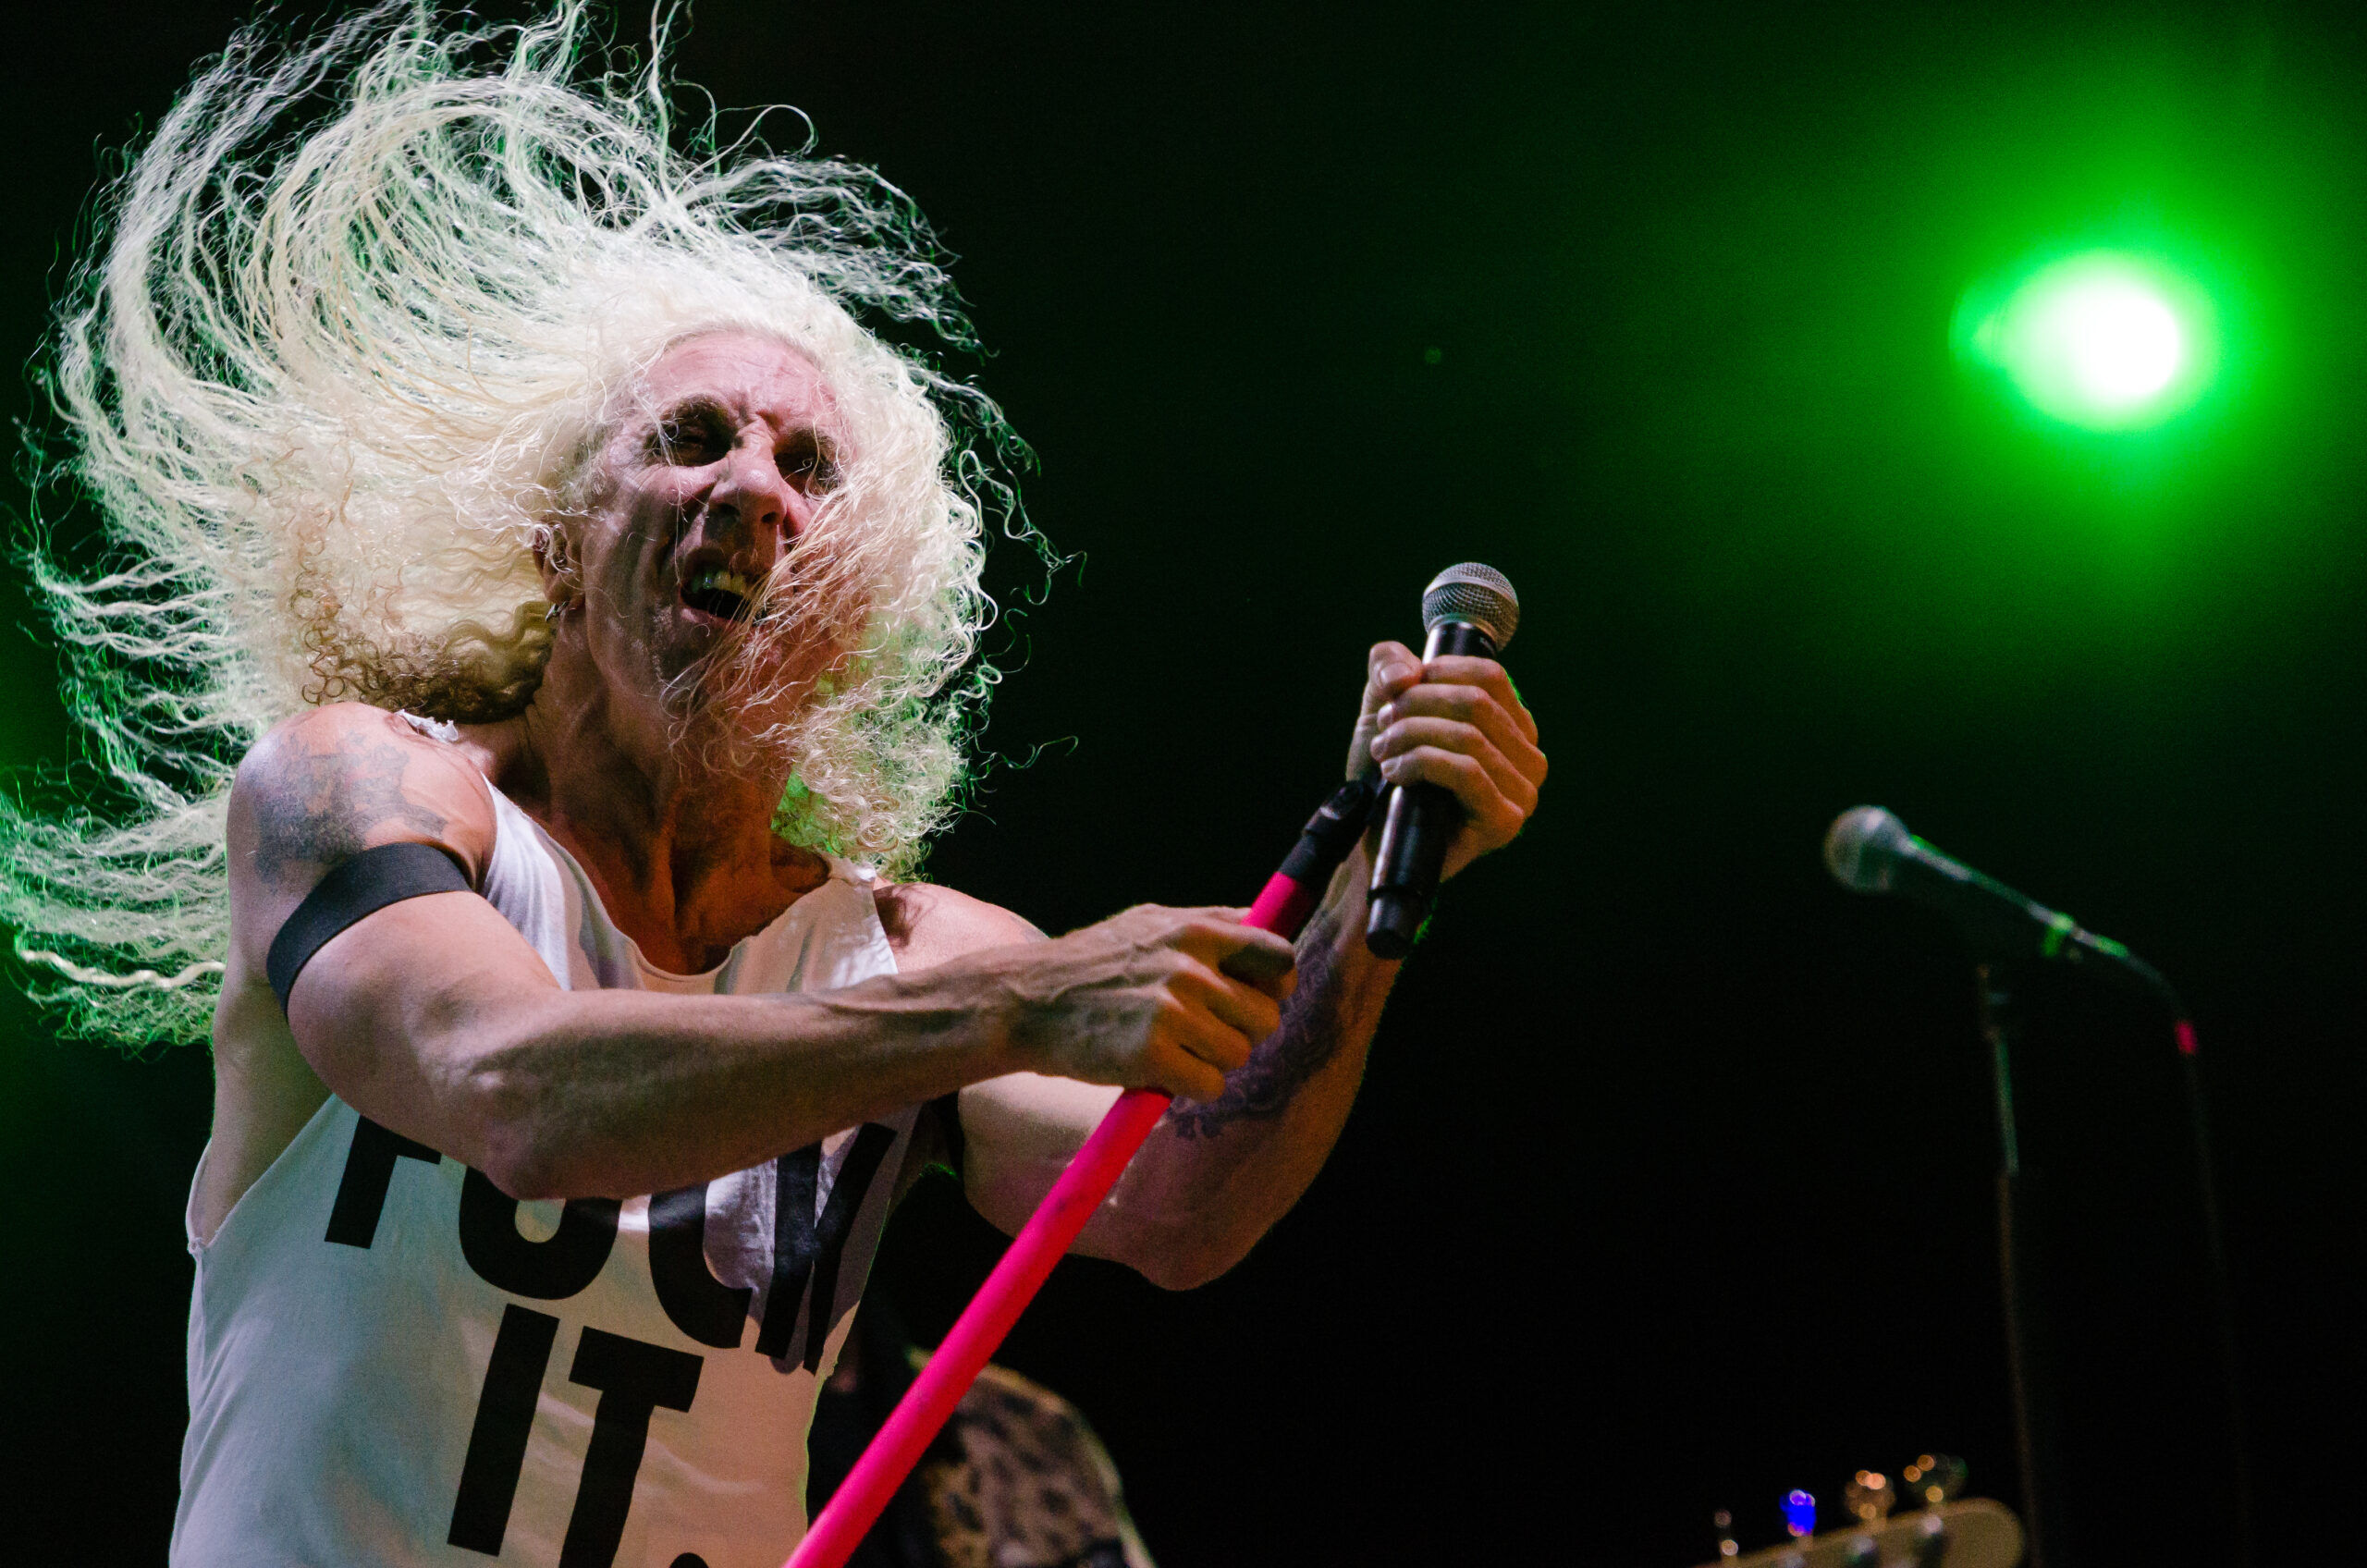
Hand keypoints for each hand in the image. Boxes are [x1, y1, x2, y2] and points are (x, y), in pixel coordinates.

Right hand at [989, 905, 1298, 1099]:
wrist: (1024, 1002)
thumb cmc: (1090, 964)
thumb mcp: (1149, 923)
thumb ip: (1208, 924)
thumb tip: (1263, 922)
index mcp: (1195, 931)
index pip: (1279, 956)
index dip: (1276, 983)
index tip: (1257, 996)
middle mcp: (1190, 968)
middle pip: (1266, 1016)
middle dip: (1241, 1031)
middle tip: (1202, 1032)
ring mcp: (1172, 1012)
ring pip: (1239, 1055)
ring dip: (1212, 1061)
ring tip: (1174, 1048)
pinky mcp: (1154, 1055)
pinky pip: (1209, 1086)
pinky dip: (1190, 1087)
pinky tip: (1160, 1071)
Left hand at [1349, 640, 1546, 881]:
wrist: (1374, 842)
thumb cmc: (1388, 774)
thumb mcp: (1383, 707)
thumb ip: (1389, 668)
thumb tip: (1407, 672)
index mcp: (1514, 727)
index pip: (1490, 676)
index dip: (1437, 673)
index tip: (1395, 693)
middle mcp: (1528, 758)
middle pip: (1476, 702)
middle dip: (1416, 705)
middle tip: (1382, 725)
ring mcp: (1522, 793)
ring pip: (1469, 736)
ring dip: (1411, 735)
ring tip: (1382, 750)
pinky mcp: (1504, 822)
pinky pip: (1466, 772)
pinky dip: (1421, 763)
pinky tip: (1396, 773)